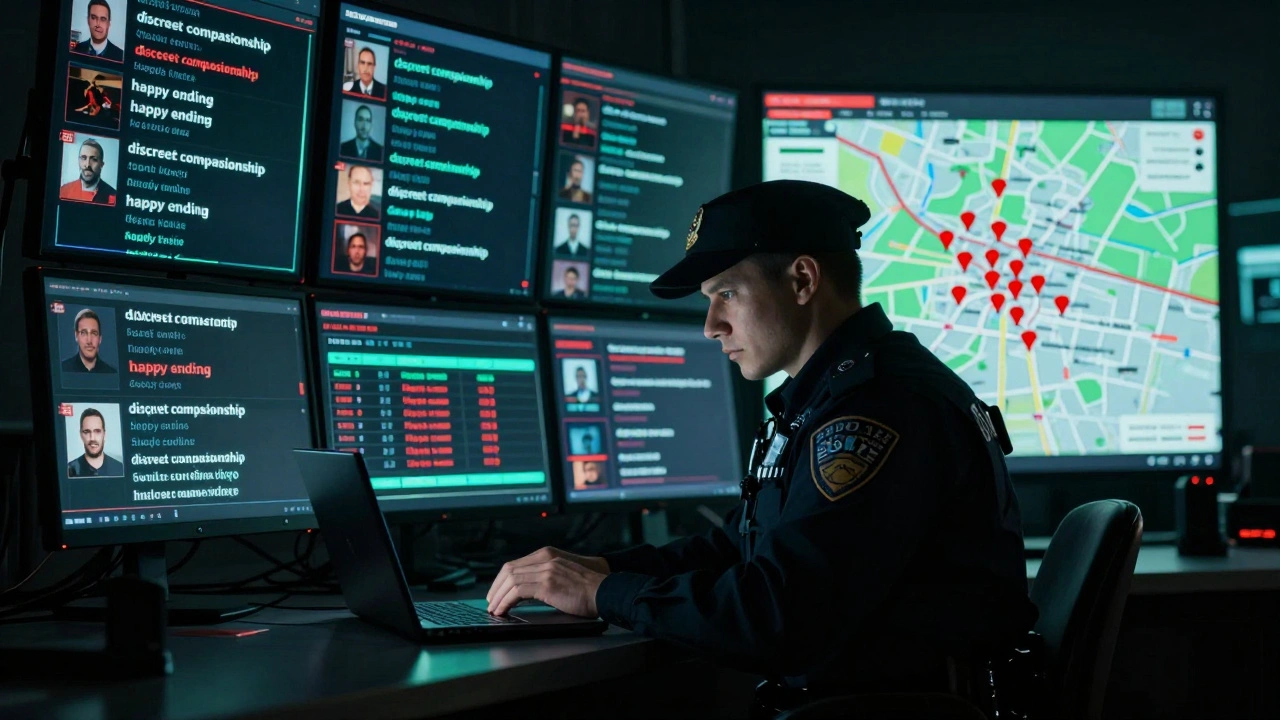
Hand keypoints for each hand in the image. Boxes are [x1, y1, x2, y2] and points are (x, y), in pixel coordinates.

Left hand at [486, 546, 609, 617]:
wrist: (607, 591)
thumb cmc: (589, 588)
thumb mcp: (564, 574)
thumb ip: (547, 576)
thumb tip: (526, 591)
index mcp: (548, 554)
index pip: (515, 564)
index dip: (501, 580)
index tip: (496, 593)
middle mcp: (545, 558)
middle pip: (508, 570)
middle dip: (496, 588)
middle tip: (491, 603)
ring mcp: (546, 570)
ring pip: (510, 580)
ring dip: (499, 597)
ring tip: (495, 610)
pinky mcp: (548, 584)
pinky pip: (517, 591)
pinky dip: (506, 602)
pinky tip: (503, 610)